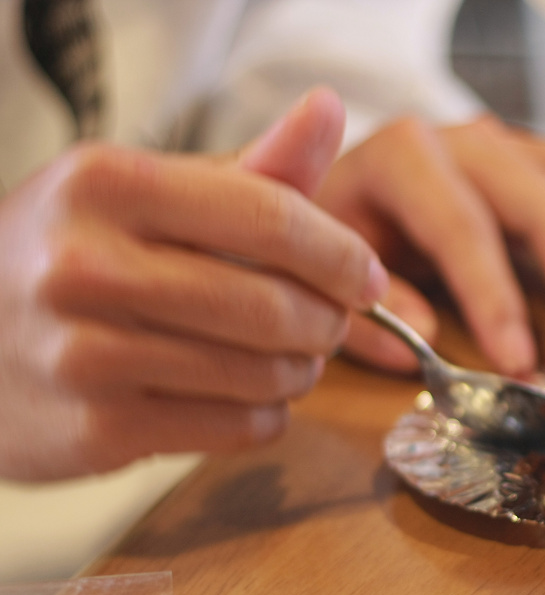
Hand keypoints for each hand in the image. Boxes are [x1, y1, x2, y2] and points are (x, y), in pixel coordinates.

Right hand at [0, 89, 388, 480]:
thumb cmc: (72, 255)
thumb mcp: (146, 192)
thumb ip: (250, 165)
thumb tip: (330, 109)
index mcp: (106, 187)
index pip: (270, 216)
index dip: (341, 255)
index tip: (367, 277)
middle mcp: (84, 266)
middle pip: (272, 306)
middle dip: (327, 320)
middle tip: (331, 321)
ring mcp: (84, 355)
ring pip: (262, 374)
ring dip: (302, 370)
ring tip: (293, 356)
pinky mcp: (96, 429)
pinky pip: (237, 427)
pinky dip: (269, 413)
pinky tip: (253, 393)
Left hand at [315, 115, 544, 375]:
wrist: (340, 191)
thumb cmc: (336, 240)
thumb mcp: (324, 275)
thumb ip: (364, 311)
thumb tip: (423, 341)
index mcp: (400, 159)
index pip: (460, 225)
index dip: (493, 297)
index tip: (517, 363)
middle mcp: (467, 141)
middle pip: (541, 196)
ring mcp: (516, 146)